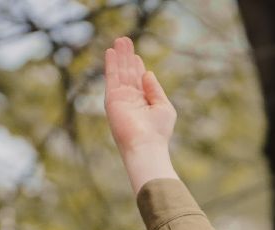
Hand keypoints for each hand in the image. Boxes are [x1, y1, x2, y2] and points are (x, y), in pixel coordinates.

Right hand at [104, 37, 178, 193]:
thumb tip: (148, 73)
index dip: (137, 66)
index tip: (136, 55)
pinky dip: (111, 64)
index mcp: (144, 101)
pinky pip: (111, 78)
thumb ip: (155, 89)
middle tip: (125, 39)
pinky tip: (111, 52)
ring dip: (119, 56)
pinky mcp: (112, 99)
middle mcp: (131, 99)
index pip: (139, 80)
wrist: (146, 145)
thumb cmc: (158, 131)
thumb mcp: (163, 106)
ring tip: (120, 40)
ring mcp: (121, 98)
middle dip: (126, 56)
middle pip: (128, 72)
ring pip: (119, 72)